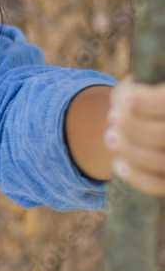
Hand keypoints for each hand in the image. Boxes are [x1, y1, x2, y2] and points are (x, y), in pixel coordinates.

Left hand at [104, 74, 164, 194]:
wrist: (149, 121)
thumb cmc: (147, 96)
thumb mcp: (148, 85)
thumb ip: (145, 91)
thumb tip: (131, 98)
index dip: (151, 103)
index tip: (125, 99)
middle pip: (163, 134)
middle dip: (136, 128)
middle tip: (112, 117)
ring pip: (161, 161)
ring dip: (131, 150)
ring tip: (110, 137)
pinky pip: (160, 185)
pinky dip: (138, 178)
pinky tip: (119, 166)